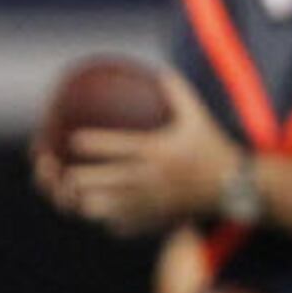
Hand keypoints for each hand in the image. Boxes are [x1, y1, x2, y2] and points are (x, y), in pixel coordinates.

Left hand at [56, 70, 241, 239]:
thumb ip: (176, 91)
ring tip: (69, 192)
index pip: (113, 147)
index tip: (71, 139)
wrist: (235, 188)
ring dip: (80, 201)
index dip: (87, 142)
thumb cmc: (212, 148)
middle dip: (67, 177)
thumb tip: (157, 68)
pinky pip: (116, 224)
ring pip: (97, 210)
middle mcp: (145, 180)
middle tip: (56, 168)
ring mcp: (144, 204)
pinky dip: (104, 217)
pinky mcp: (149, 221)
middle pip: (92, 183)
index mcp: (154, 151)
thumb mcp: (197, 116)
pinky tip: (96, 208)